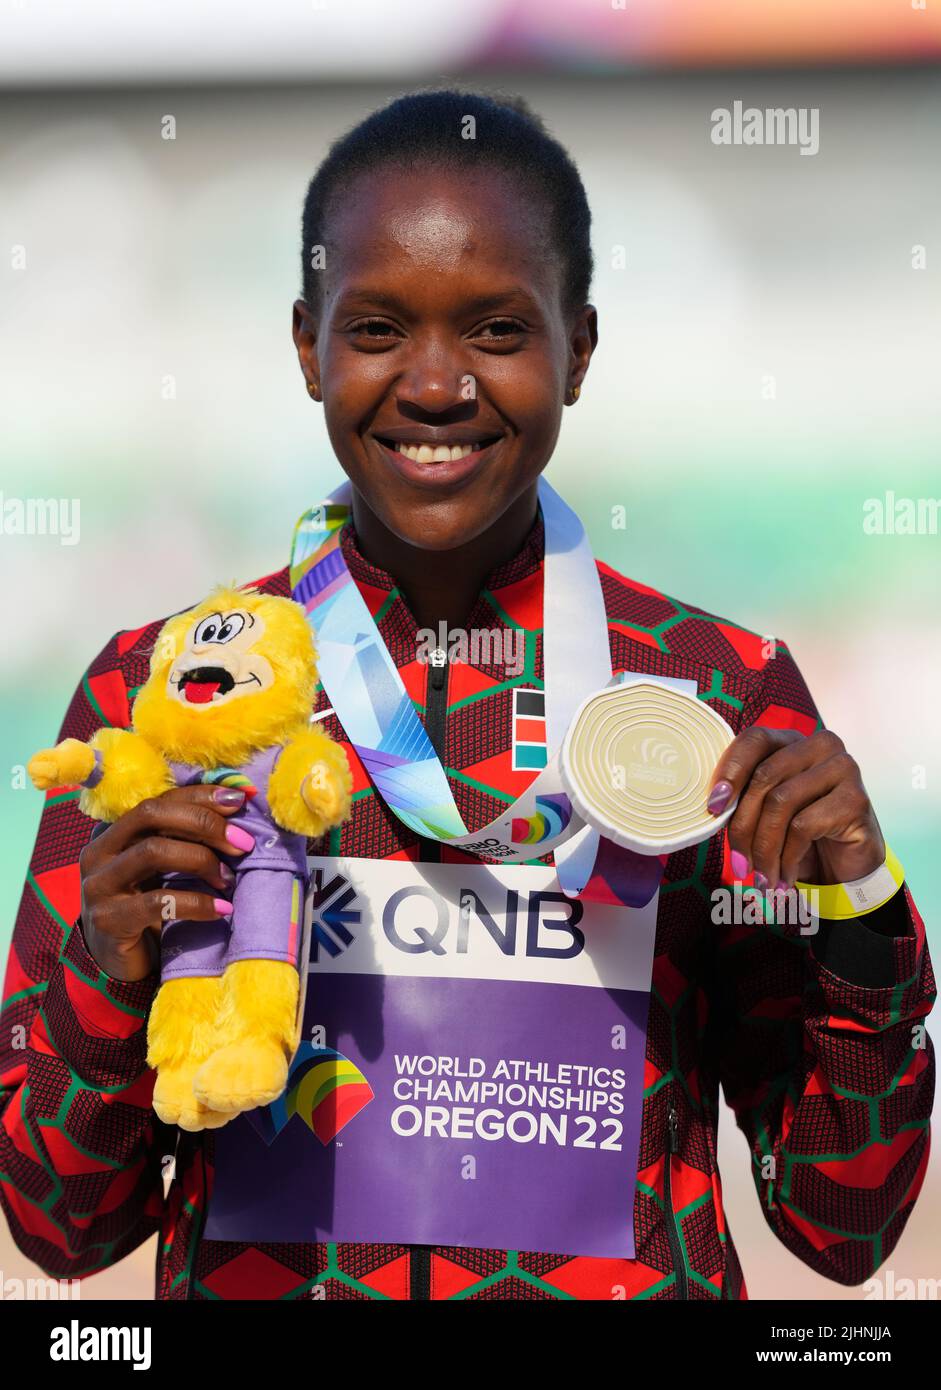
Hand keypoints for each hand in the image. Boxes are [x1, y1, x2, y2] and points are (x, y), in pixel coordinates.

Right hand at [78, 786, 252, 981]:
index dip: (200, 795)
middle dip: (204, 823)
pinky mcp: (108, 919)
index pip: (159, 800)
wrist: (118, 961)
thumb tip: (236, 805)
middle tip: (242, 843)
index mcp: (113, 832)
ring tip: (228, 879)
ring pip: (153, 851)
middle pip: (152, 815)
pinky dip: (197, 902)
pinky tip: (222, 909)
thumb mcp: (162, 869)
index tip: (240, 800)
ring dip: (202, 860)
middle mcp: (98, 852)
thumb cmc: (148, 907)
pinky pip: (157, 901)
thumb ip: (183, 839)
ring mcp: (98, 885)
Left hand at [707, 727, 885, 891]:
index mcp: (793, 740)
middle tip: (737, 862)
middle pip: (765, 775)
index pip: (754, 740)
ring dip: (764, 848)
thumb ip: (744, 796)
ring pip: (781, 802)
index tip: (714, 807)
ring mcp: (842, 768)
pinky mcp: (855, 799)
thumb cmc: (800, 833)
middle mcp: (821, 745)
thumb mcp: (766, 810)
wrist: (846, 865)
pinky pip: (804, 826)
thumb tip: (714, 804)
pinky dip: (787, 857)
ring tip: (761, 877)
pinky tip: (784, 876)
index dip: (730, 770)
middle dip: (743, 824)